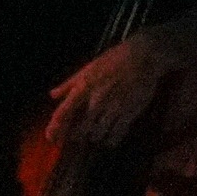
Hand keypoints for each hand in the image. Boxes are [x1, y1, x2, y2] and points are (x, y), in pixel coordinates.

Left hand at [43, 27, 196, 151]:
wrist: (144, 55)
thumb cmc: (115, 59)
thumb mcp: (88, 67)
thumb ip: (69, 83)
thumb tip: (52, 94)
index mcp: (83, 88)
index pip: (62, 114)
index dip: (54, 130)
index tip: (52, 139)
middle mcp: (96, 101)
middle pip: (79, 131)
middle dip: (76, 136)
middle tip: (78, 136)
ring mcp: (113, 108)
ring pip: (96, 135)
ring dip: (94, 137)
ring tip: (96, 134)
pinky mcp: (129, 113)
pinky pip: (116, 135)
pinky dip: (111, 140)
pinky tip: (110, 138)